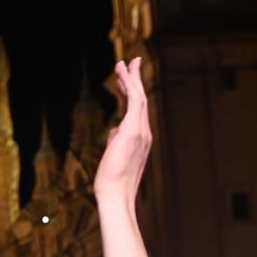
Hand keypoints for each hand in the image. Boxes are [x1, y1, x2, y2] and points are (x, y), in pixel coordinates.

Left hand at [92, 57, 150, 201]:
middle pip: (141, 99)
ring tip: (123, 63)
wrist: (115, 194)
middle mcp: (145, 133)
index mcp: (141, 139)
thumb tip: (113, 132)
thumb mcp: (114, 156)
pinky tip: (122, 75)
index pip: (136, 110)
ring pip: (138, 97)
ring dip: (130, 79)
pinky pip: (134, 102)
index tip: (125, 79)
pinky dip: (129, 86)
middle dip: (135, 79)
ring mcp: (141, 131)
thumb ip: (116, 141)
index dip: (130, 92)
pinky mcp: (133, 131)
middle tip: (130, 62)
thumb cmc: (112, 181)